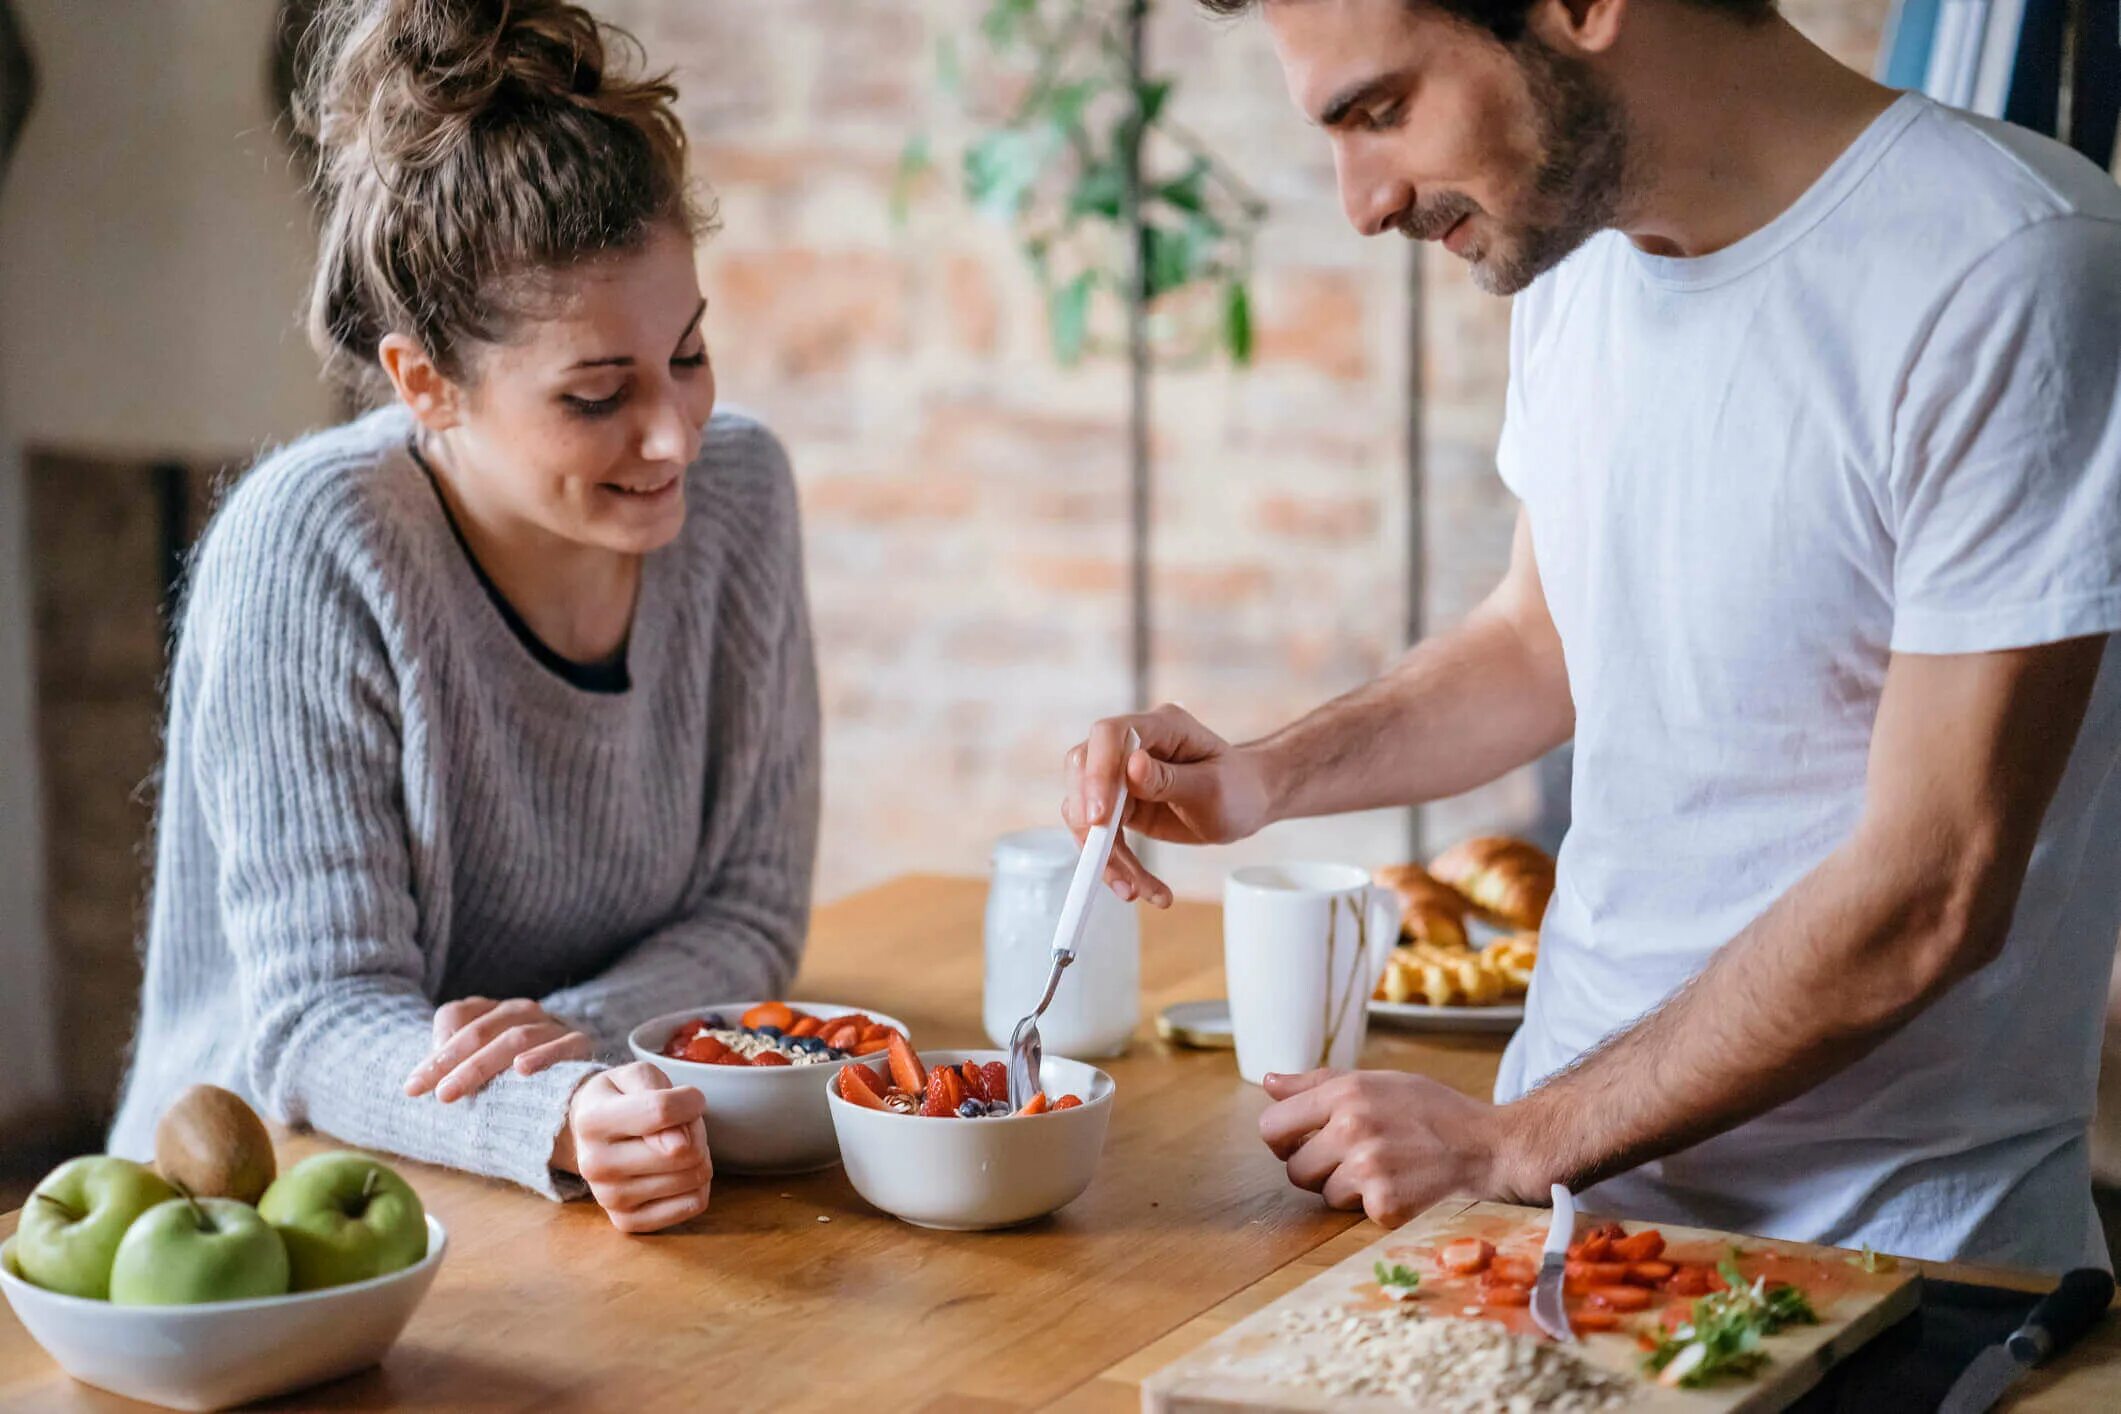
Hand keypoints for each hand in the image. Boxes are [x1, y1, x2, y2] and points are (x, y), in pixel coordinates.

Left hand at [404, 996, 594, 1102]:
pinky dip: (543, 1055)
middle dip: (451, 1063)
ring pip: (514, 1038)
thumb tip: (428, 1081)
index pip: (455, 1016)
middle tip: (433, 1094)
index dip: (433, 1051)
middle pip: (479, 1031)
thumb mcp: (480, 1067)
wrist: (573, 1080)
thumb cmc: (515, 1078)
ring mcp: (550, 1024)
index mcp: (490, 1009)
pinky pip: (562, 1045)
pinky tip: (522, 1069)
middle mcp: (519, 1010)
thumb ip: (455, 1065)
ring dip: (481, 1065)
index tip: (413, 1087)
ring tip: (455, 1092)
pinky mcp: (579, 1042)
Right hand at [553, 1062, 711, 1233]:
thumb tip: (678, 1144)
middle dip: (695, 1131)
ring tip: (676, 1146)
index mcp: (592, 1120)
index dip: (691, 1102)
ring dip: (699, 1156)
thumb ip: (659, 1095)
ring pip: (694, 1177)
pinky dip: (698, 1185)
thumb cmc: (624, 1098)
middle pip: (684, 1150)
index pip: (662, 1111)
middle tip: (679, 1126)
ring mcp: (608, 1198)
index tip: (690, 1099)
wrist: (594, 1134)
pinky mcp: (627, 1221)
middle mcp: (593, 1164)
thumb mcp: (638, 1075)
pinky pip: (692, 1204)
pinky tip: (679, 1172)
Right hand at [1061, 703, 1274, 906]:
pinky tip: (1140, 888)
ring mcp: (1122, 775)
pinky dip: (1115, 865)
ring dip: (1103, 853)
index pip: (1109, 735)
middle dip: (1088, 818)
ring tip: (1133, 888)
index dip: (1097, 773)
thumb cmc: (1238, 789)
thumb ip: (1169, 779)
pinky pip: (1102, 835)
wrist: (1248, 804)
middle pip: (1083, 768)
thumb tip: (1131, 767)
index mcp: (1160, 726)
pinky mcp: (1120, 804)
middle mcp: (1133, 746)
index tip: (1099, 818)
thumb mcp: (1211, 789)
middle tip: (1104, 858)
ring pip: (1085, 808)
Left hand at [1258, 1069, 1531, 1227]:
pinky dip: (1376, 1209)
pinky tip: (1404, 1188)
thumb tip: (1269, 1082)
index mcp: (1345, 1093)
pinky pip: (1356, 1215)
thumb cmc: (1433, 1112)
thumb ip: (1318, 1083)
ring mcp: (1369, 1168)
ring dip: (1348, 1192)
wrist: (1491, 1146)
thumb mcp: (1378, 1082)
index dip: (1285, 1141)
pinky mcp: (1386, 1204)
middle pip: (1294, 1170)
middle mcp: (1352, 1127)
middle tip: (1355, 1161)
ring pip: (1324, 1196)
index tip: (1305, 1144)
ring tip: (1386, 1171)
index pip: (1271, 1127)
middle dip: (1317, 1171)